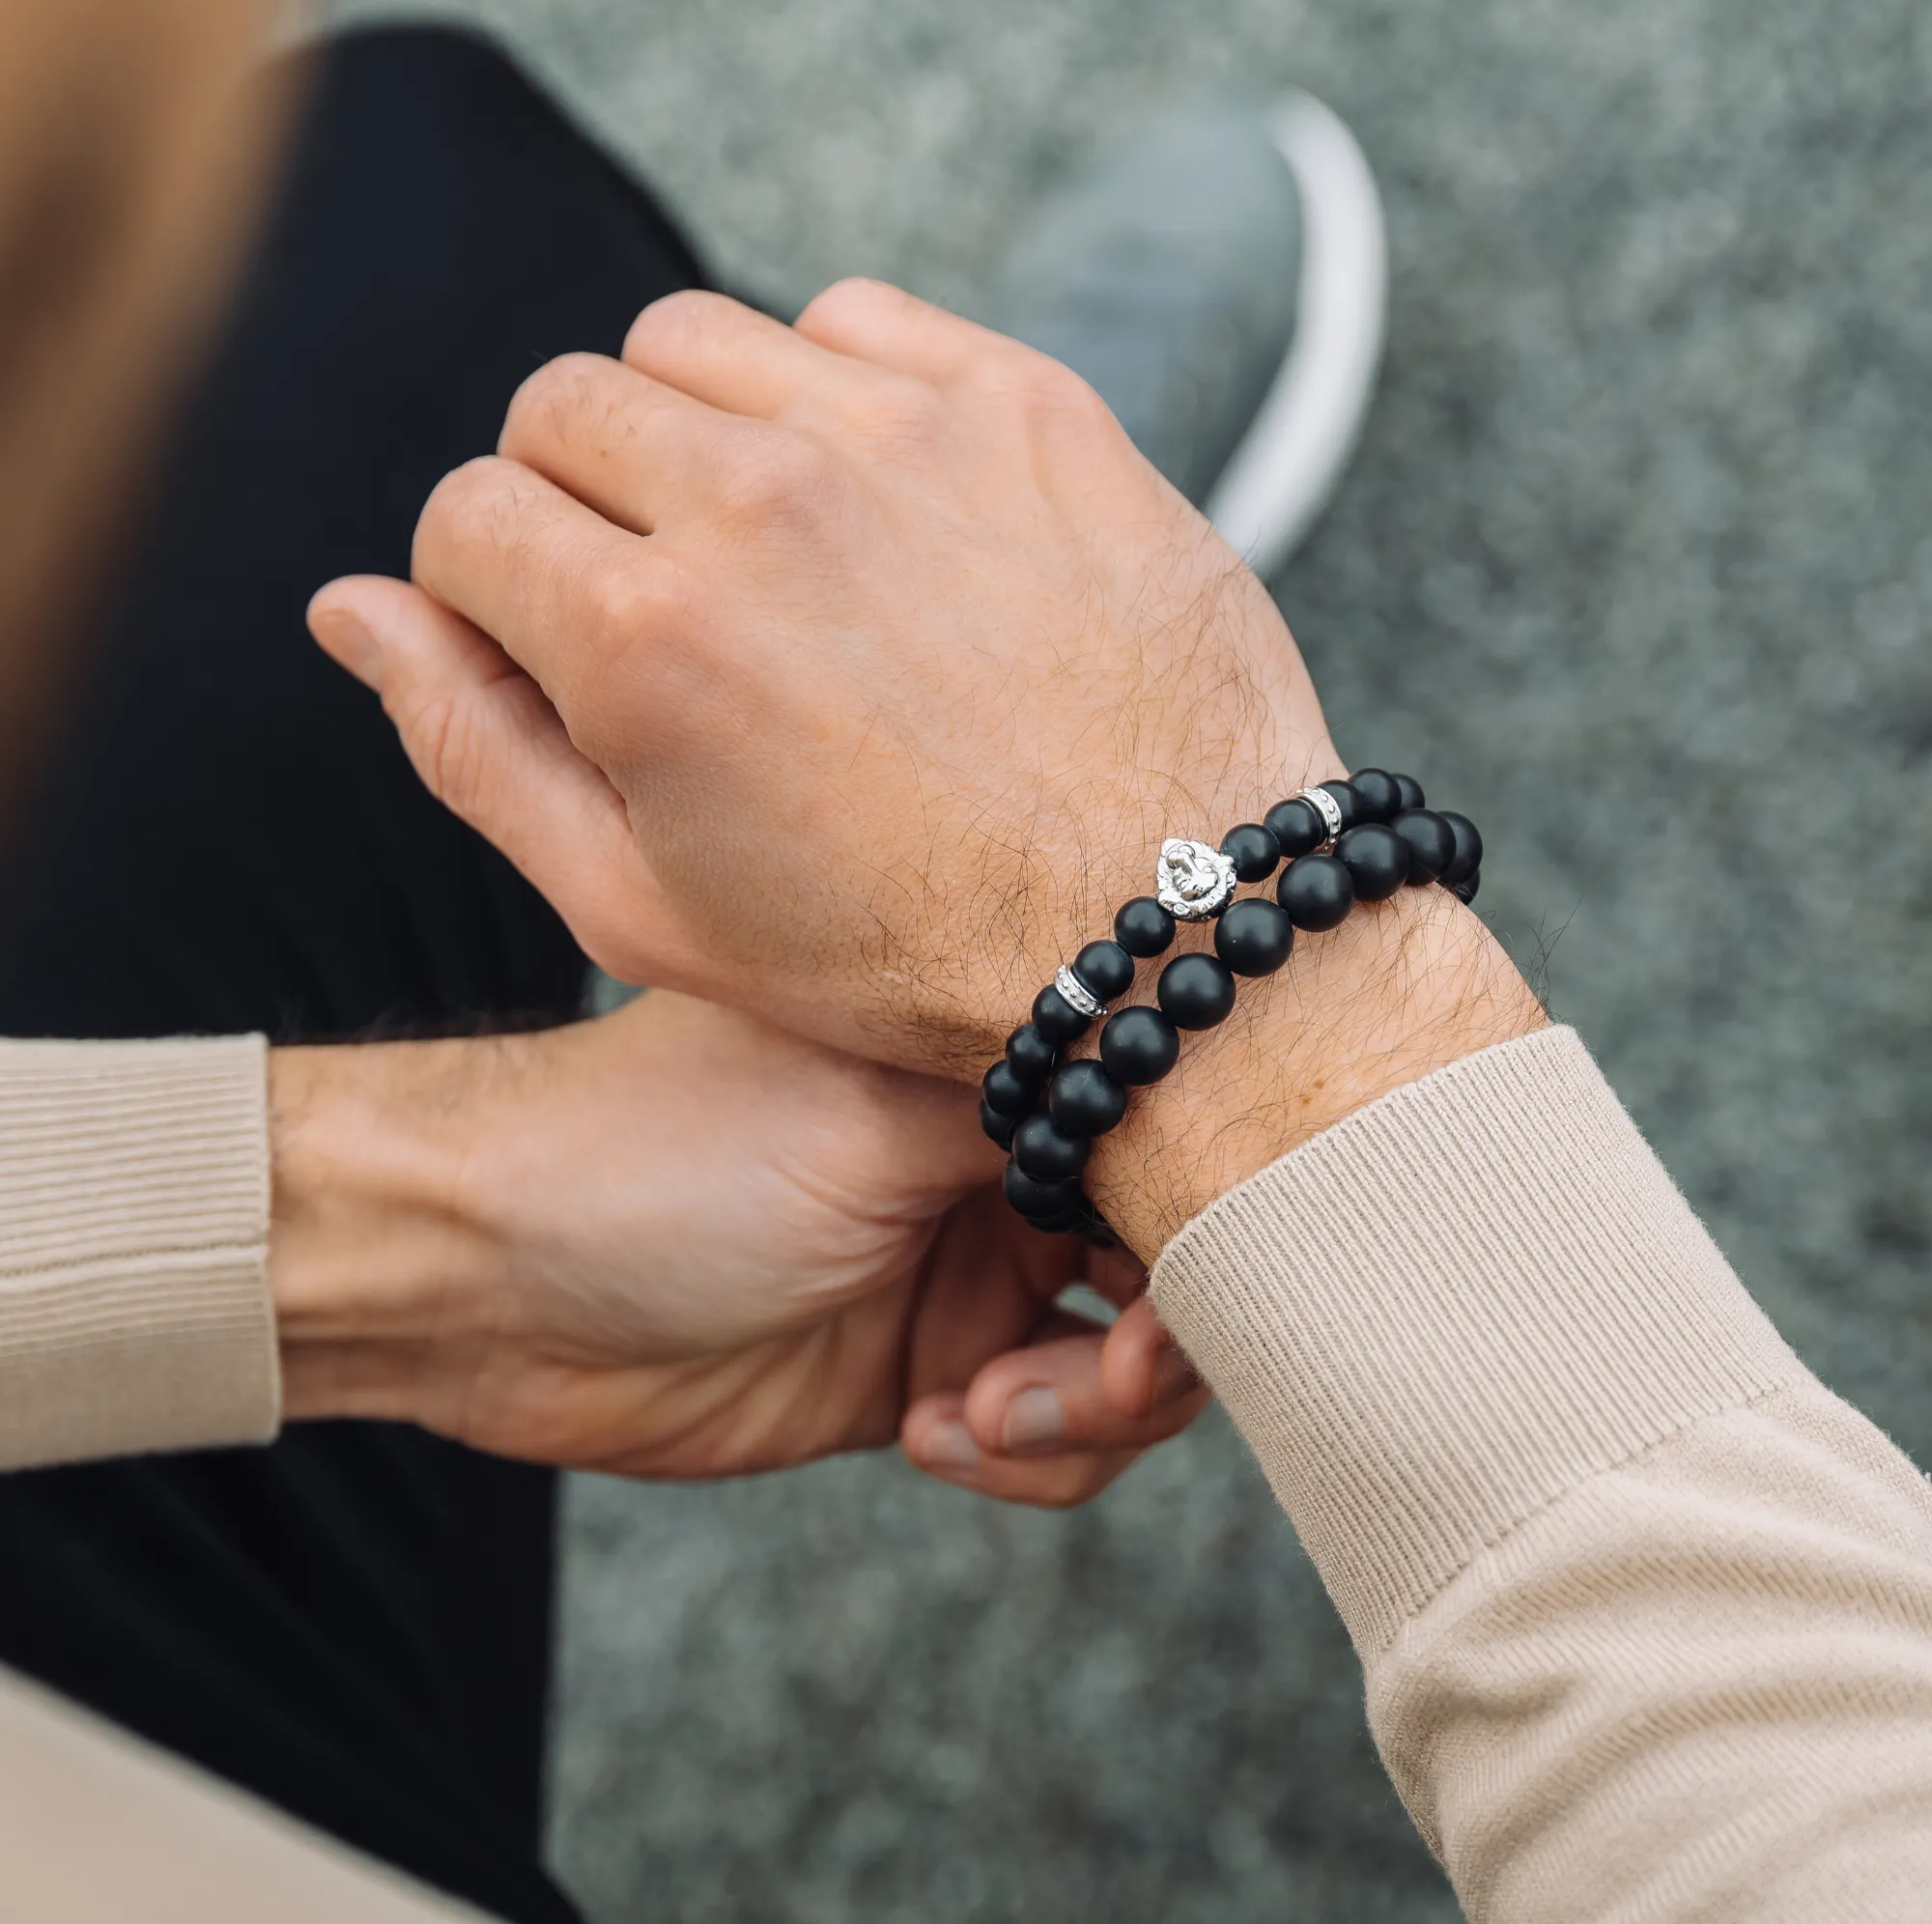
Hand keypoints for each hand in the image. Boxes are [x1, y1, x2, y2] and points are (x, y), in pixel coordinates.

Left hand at [269, 990, 1206, 1505]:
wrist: (488, 1282)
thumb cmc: (654, 1155)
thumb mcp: (866, 1119)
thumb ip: (1038, 1114)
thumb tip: (1188, 1083)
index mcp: (983, 1057)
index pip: (1164, 1123)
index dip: (1210, 1209)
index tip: (1200, 1282)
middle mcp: (991, 1155)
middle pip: (1171, 1253)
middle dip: (1164, 1336)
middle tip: (1105, 1379)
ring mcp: (963, 1267)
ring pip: (1123, 1363)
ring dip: (1083, 1411)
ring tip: (977, 1415)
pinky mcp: (926, 1371)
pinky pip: (1042, 1437)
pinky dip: (1023, 1454)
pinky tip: (934, 1436)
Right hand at [309, 281, 1338, 1074]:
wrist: (1165, 925)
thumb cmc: (903, 953)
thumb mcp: (649, 909)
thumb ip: (473, 748)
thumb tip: (349, 610)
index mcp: (643, 638)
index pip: (468, 516)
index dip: (495, 588)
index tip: (561, 639)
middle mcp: (760, 504)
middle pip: (566, 407)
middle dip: (578, 501)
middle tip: (667, 600)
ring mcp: (901, 434)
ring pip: (699, 341)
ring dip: (695, 431)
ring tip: (769, 551)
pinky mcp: (1022, 403)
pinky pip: (855, 319)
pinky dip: (830, 387)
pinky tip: (872, 498)